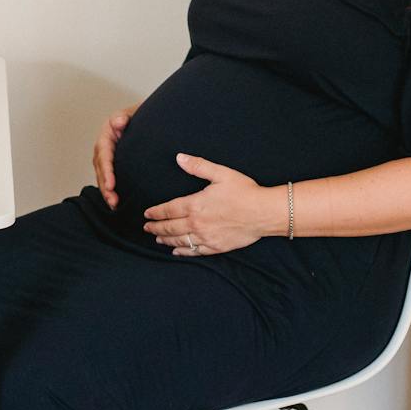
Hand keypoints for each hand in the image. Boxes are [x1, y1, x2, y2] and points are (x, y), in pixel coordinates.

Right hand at [92, 103, 138, 209]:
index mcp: (107, 134)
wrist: (150, 119)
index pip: (104, 155)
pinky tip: (117, 204)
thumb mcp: (134, 112)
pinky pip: (109, 178)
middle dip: (105, 186)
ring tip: (114, 205)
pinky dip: (111, 191)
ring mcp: (108, 156)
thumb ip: (124, 116)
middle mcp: (104, 147)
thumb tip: (119, 122)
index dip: (107, 171)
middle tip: (112, 200)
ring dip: (107, 192)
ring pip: (103, 176)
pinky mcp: (114, 164)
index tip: (111, 185)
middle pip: (101, 169)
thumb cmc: (143, 116)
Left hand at [144, 153, 271, 254]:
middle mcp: (197, 223)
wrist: (264, 212)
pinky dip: (183, 251)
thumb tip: (179, 157)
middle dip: (156, 228)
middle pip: (170, 227)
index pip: (168, 210)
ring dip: (166, 240)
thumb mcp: (221, 173)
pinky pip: (194, 251)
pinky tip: (176, 251)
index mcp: (195, 204)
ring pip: (179, 241)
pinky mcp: (216, 247)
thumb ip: (198, 166)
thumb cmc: (244, 191)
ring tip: (157, 239)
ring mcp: (206, 237)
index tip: (147, 214)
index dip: (155, 212)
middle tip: (147, 228)